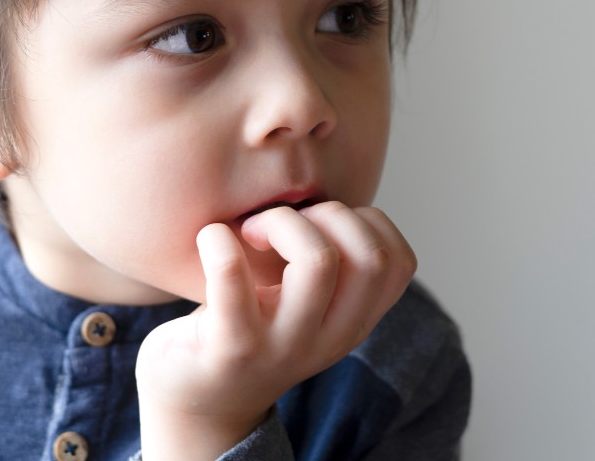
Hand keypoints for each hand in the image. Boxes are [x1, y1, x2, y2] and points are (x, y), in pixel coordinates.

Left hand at [135, 201, 416, 460]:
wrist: (194, 399)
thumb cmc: (249, 325)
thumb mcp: (306, 304)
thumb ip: (332, 262)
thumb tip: (327, 195)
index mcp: (353, 323)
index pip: (400, 262)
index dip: (366, 221)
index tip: (320, 224)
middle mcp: (328, 339)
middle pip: (370, 257)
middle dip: (328, 214)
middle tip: (282, 224)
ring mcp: (281, 348)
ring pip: (319, 261)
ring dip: (280, 222)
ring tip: (249, 231)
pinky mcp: (229, 349)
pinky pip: (232, 278)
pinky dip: (218, 240)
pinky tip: (210, 239)